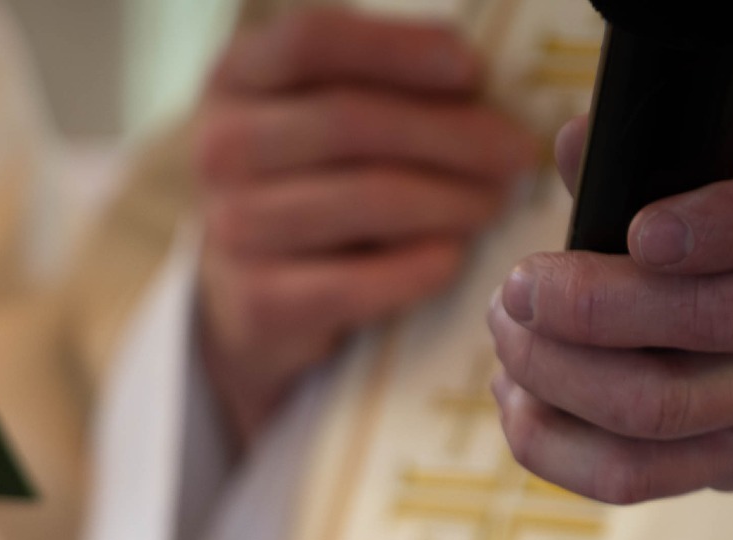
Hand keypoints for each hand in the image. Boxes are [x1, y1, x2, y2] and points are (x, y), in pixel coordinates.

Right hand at [194, 9, 536, 447]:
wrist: (243, 300)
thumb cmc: (304, 185)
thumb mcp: (318, 114)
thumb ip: (377, 84)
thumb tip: (482, 83)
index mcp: (234, 80)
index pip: (311, 43)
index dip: (398, 50)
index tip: (472, 69)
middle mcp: (218, 151)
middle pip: (347, 123)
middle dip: (449, 136)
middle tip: (514, 153)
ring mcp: (229, 231)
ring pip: (360, 200)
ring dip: (446, 201)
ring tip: (492, 204)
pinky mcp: (254, 303)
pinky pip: (353, 282)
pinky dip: (414, 269)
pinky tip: (451, 259)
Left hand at [490, 119, 732, 502]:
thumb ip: (672, 160)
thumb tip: (576, 142)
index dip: (718, 228)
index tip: (643, 231)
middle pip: (710, 321)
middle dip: (591, 305)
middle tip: (518, 286)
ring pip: (653, 408)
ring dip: (553, 373)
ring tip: (506, 332)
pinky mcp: (732, 467)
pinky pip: (625, 476)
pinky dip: (549, 439)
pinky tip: (515, 394)